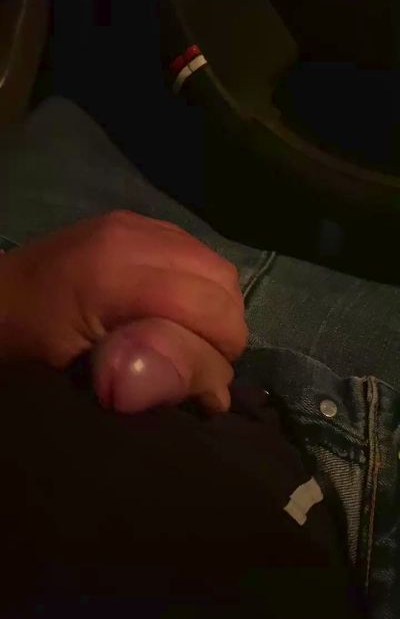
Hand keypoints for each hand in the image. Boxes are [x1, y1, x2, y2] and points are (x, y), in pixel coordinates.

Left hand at [0, 211, 246, 410]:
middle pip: (221, 281)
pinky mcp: (138, 221)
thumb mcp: (90, 373)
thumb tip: (221, 397)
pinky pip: (197, 250)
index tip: (205, 383)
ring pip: (216, 264)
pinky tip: (178, 307)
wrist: (0, 295)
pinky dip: (202, 285)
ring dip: (218, 306)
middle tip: (200, 360)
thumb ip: (157, 376)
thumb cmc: (36, 345)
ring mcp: (137, 223)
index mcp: (115, 276)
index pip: (208, 307)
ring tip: (191, 335)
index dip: (219, 350)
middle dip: (225, 328)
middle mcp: (133, 236)